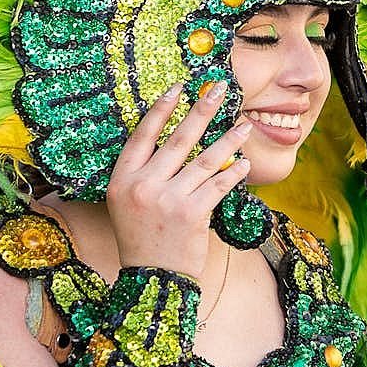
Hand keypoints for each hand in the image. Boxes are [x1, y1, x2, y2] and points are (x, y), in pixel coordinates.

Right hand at [106, 81, 252, 279]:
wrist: (152, 278)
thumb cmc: (141, 237)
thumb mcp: (126, 202)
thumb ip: (143, 173)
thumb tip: (175, 138)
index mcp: (122, 179)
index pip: (143, 135)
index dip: (161, 109)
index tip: (178, 87)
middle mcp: (143, 186)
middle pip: (178, 139)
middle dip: (201, 111)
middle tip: (219, 90)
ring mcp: (169, 200)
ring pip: (205, 160)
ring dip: (228, 140)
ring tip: (243, 126)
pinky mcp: (193, 214)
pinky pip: (218, 185)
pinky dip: (234, 173)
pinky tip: (244, 163)